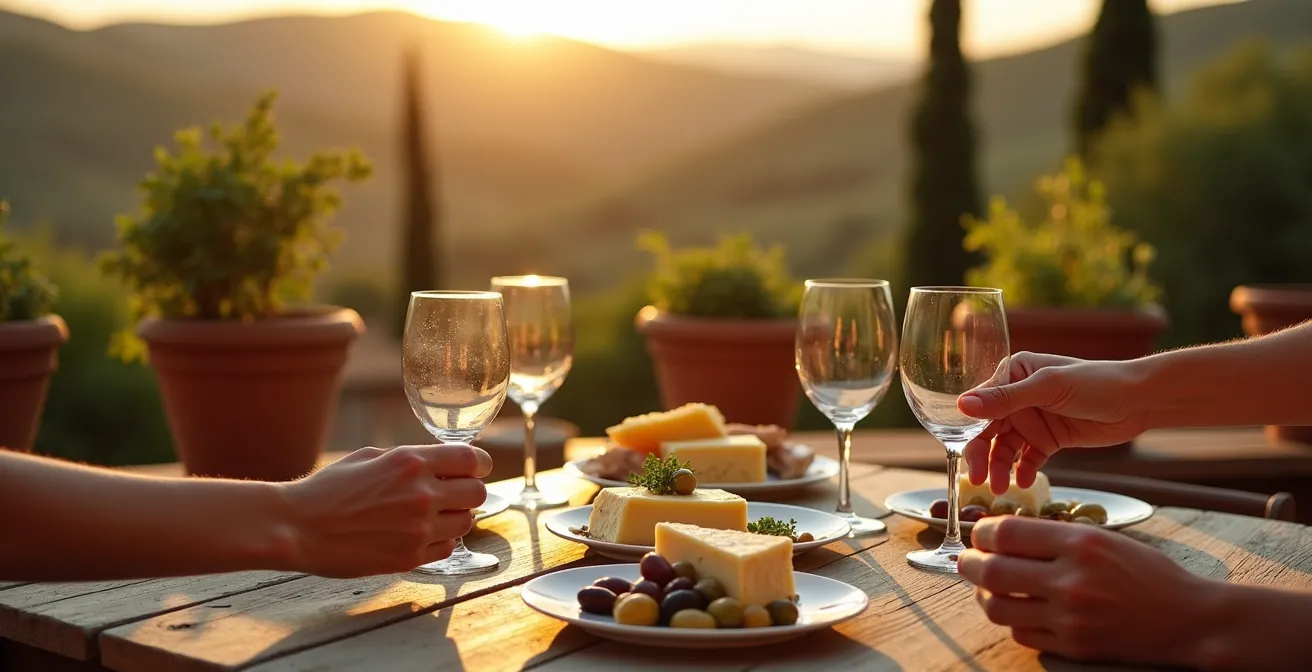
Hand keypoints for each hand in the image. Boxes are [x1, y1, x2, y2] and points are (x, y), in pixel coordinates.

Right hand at [279, 443, 491, 577]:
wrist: (298, 527)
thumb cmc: (329, 489)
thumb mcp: (370, 457)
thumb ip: (411, 459)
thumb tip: (442, 464)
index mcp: (411, 463)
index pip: (472, 460)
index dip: (479, 464)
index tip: (475, 468)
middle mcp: (421, 495)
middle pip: (477, 493)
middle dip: (468, 491)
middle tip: (453, 494)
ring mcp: (418, 529)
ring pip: (467, 522)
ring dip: (456, 517)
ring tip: (434, 515)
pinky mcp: (410, 558)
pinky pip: (448, 547)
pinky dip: (441, 540)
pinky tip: (421, 534)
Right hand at [957, 352, 1146, 492]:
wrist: (1138, 401)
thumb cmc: (1096, 382)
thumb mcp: (1048, 388)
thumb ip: (1005, 399)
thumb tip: (962, 405)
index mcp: (1013, 373)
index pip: (981, 404)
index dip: (968, 432)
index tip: (964, 457)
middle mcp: (1018, 396)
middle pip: (989, 430)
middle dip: (982, 456)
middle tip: (980, 480)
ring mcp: (1033, 420)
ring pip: (1006, 448)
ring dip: (1001, 468)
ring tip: (1002, 488)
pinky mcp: (1049, 439)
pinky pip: (1028, 458)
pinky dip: (1023, 471)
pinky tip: (1024, 482)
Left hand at [958, 516, 1217, 667]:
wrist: (1189, 620)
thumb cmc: (1150, 574)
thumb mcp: (1107, 539)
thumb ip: (1058, 536)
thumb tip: (1006, 533)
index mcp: (1080, 543)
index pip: (1007, 533)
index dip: (983, 532)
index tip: (981, 533)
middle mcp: (1070, 579)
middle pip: (992, 569)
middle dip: (970, 562)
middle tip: (967, 559)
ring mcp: (1069, 616)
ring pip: (998, 607)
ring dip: (984, 595)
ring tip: (988, 587)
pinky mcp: (1073, 645)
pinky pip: (1021, 633)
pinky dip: (1012, 621)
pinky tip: (1019, 610)